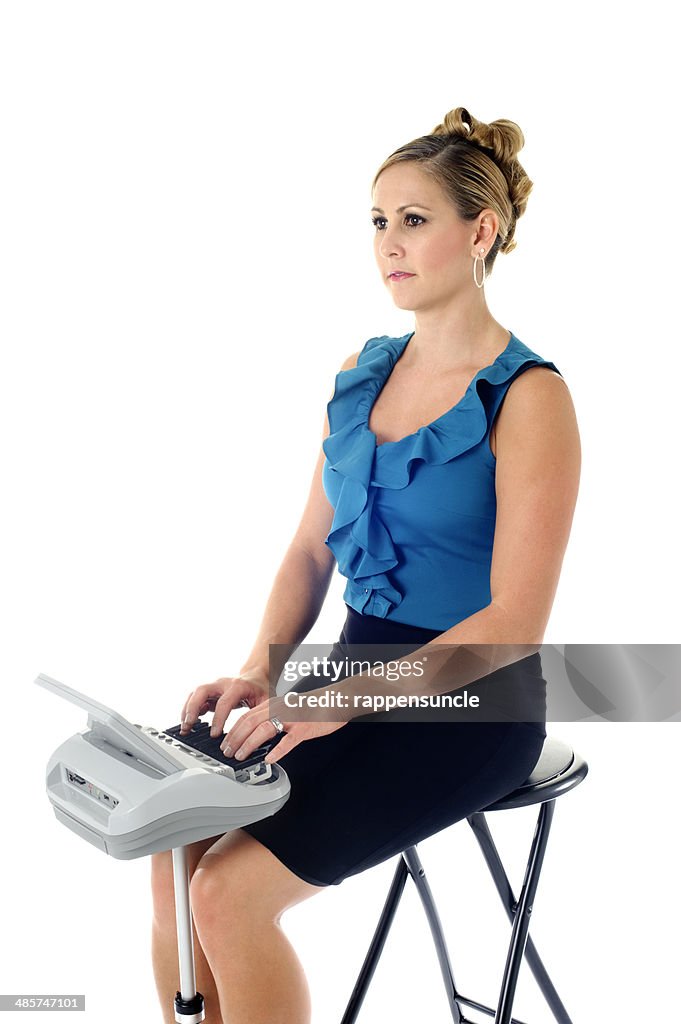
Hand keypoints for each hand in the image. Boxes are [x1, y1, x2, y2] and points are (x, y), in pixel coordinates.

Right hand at [179, 667, 269, 737]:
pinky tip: (188, 723)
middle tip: (189, 725)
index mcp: (238, 686)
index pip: (224, 701)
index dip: (218, 718)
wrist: (255, 677)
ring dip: (187, 710)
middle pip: (202, 691)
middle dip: (193, 708)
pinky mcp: (209, 692)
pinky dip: (189, 710)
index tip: (214, 734)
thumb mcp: (266, 701)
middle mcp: (222, 684)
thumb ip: (262, 715)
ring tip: (184, 727)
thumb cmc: (260, 689)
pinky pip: (195, 699)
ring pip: (195, 693)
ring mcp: (214, 686)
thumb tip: (261, 732)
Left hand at [220, 693, 347, 764]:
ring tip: (241, 756)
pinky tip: (270, 759)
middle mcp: (279, 708)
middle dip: (234, 738)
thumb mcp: (287, 708)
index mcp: (273, 704)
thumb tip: (257, 735)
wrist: (336, 699)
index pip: (246, 716)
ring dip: (249, 744)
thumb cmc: (313, 706)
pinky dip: (277, 751)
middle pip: (249, 722)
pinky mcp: (305, 728)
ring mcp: (292, 718)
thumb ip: (273, 718)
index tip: (225, 743)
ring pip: (264, 729)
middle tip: (227, 752)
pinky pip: (288, 740)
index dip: (233, 730)